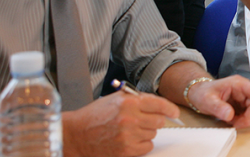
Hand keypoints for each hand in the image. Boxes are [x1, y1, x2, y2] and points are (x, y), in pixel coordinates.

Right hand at [62, 91, 177, 156]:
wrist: (75, 135)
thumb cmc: (94, 115)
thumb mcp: (115, 98)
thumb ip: (138, 98)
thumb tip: (160, 104)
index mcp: (128, 102)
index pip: (159, 104)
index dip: (170, 109)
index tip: (174, 113)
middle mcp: (130, 118)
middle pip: (159, 120)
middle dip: (155, 120)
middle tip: (145, 121)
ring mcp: (128, 136)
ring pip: (153, 134)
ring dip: (146, 132)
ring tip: (131, 130)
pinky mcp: (125, 151)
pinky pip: (147, 147)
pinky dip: (142, 144)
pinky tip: (131, 140)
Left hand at [185, 75, 249, 128]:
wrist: (198, 94)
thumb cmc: (203, 92)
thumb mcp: (207, 100)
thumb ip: (218, 107)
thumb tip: (230, 114)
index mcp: (238, 85)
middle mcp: (244, 90)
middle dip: (249, 117)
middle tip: (236, 124)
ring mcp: (244, 98)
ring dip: (245, 120)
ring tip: (231, 121)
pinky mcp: (242, 105)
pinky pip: (248, 115)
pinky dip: (241, 121)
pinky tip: (232, 120)